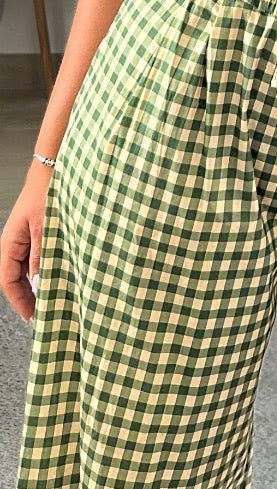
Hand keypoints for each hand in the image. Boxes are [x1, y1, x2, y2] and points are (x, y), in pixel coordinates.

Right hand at [1, 167, 48, 324]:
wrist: (52, 171)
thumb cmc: (46, 194)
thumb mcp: (45, 229)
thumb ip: (41, 257)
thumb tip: (40, 284)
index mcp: (10, 244)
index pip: (8, 281)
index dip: (20, 302)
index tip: (33, 317)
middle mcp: (14, 244)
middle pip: (16, 279)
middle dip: (28, 298)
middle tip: (44, 315)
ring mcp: (24, 239)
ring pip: (26, 270)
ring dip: (37, 285)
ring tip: (52, 300)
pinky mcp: (36, 234)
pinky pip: (35, 259)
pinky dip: (44, 271)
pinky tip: (57, 278)